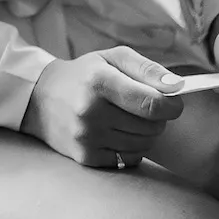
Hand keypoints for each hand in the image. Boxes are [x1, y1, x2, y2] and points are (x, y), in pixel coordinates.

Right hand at [19, 46, 185, 169]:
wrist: (39, 98)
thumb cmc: (84, 75)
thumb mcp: (113, 58)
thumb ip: (149, 70)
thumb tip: (178, 88)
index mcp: (100, 82)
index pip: (153, 104)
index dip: (172, 106)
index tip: (172, 103)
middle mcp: (91, 112)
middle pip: (152, 127)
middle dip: (157, 118)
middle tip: (143, 108)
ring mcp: (87, 137)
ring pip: (143, 145)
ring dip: (144, 134)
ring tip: (128, 119)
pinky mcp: (85, 156)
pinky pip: (128, 159)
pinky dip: (131, 148)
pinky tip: (117, 134)